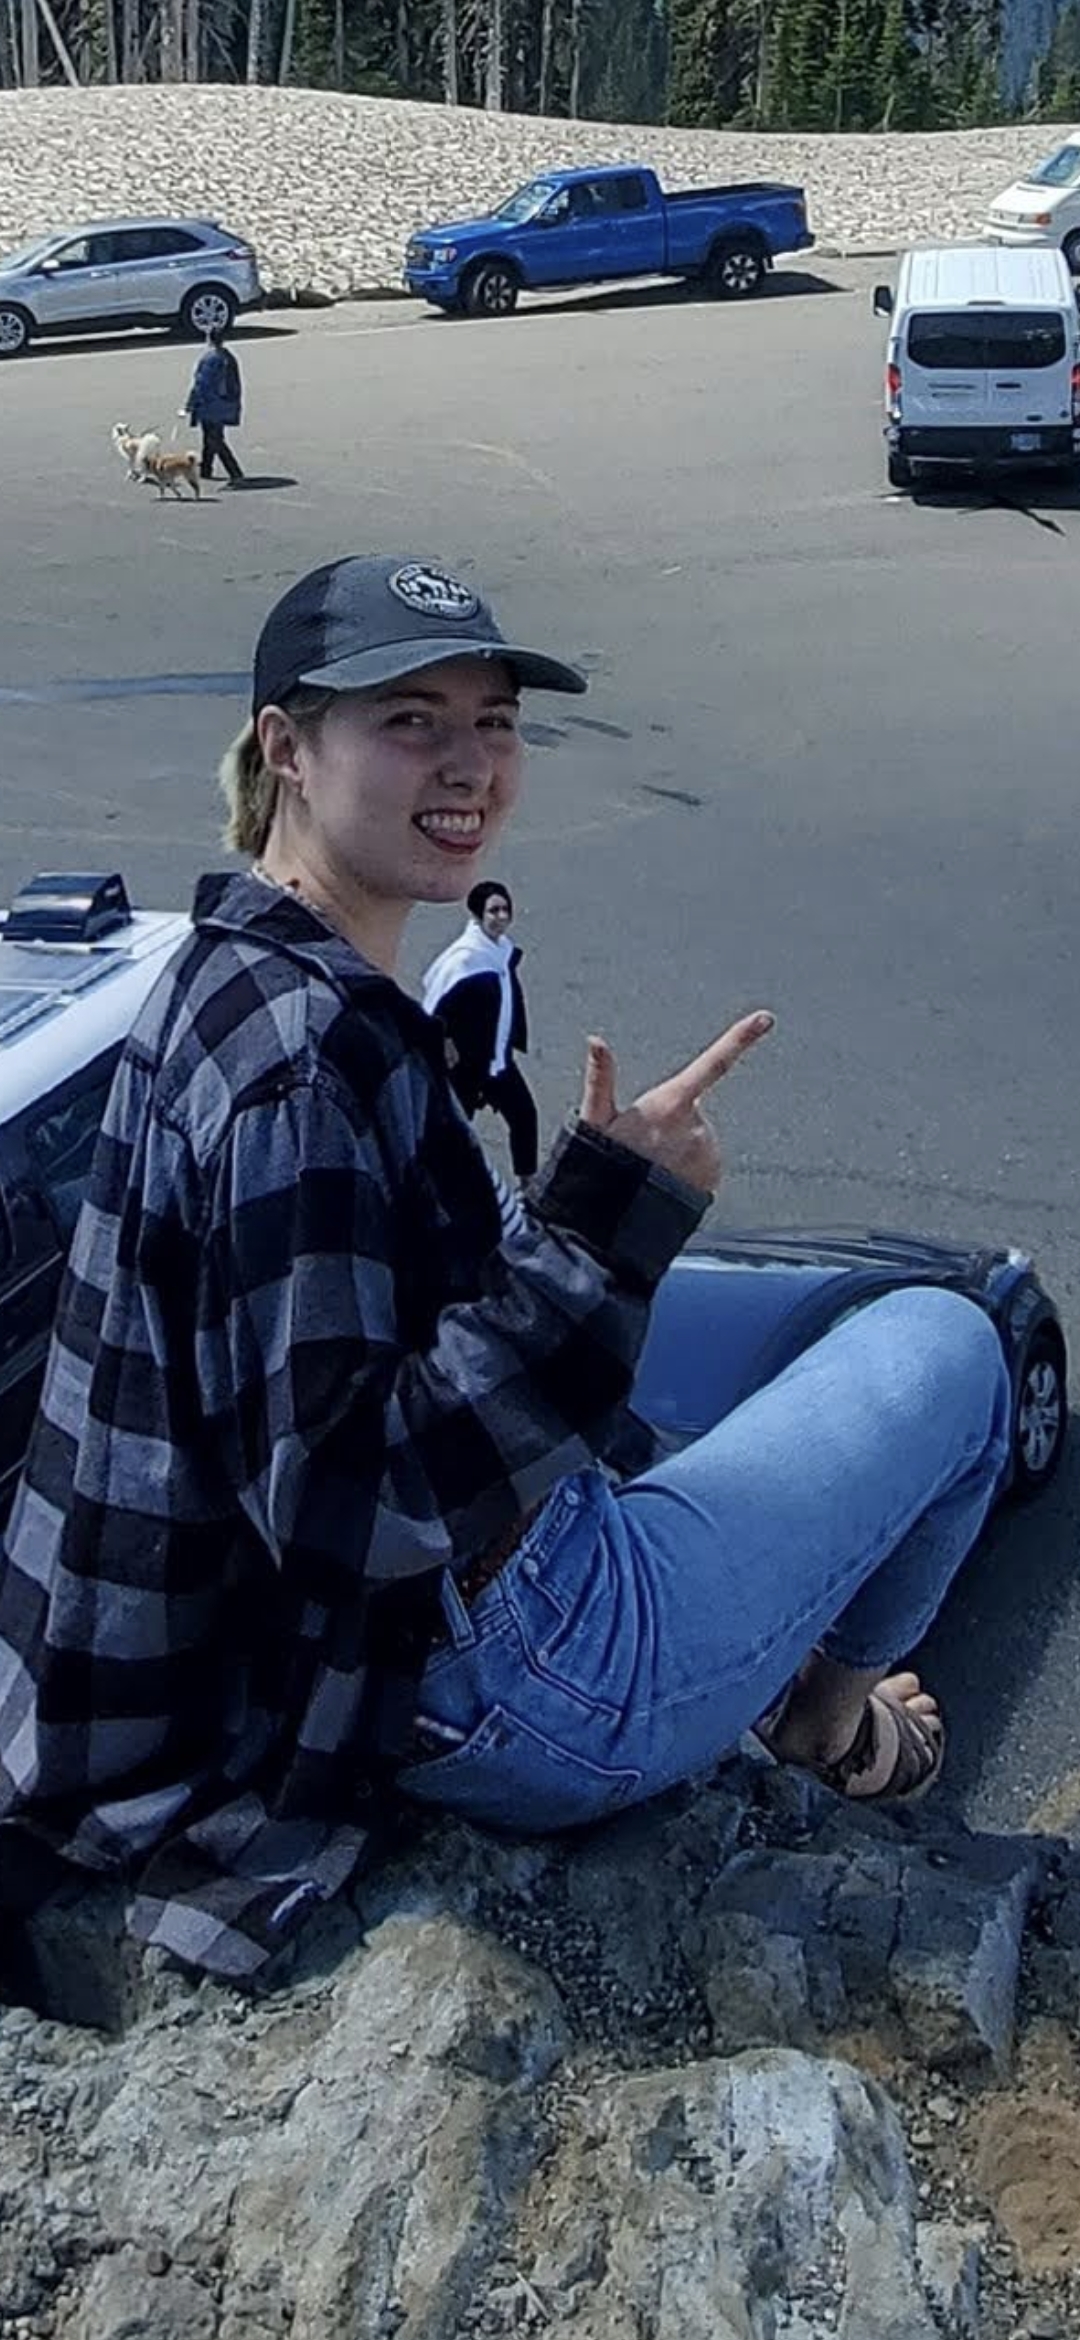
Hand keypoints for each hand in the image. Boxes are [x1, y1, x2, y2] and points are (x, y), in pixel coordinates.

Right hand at [578, 1011, 774, 1196]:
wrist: (616, 1221)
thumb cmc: (601, 1167)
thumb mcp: (595, 1121)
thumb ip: (601, 1078)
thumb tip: (595, 1040)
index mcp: (671, 1102)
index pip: (713, 1063)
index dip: (740, 1038)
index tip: (765, 1018)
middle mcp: (698, 1125)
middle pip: (692, 1111)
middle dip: (672, 1124)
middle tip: (642, 1147)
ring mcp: (709, 1152)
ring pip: (698, 1139)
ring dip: (679, 1149)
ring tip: (651, 1168)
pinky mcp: (714, 1176)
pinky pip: (704, 1164)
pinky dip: (689, 1170)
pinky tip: (666, 1180)